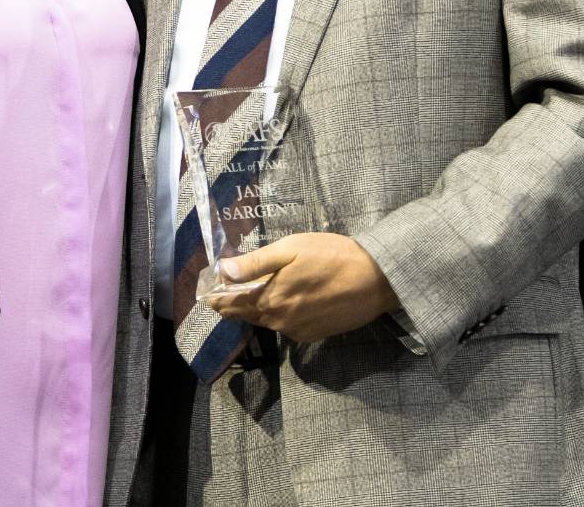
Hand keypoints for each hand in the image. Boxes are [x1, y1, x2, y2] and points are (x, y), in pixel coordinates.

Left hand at [204, 232, 399, 342]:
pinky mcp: (315, 334)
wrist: (377, 280)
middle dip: (232, 307)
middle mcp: (280, 320)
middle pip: (248, 315)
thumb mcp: (292, 249)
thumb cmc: (333, 256)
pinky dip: (279, 316)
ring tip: (248, 299)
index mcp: (271, 299)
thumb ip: (256, 263)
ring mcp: (298, 330)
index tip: (206, 296)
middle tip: (221, 300)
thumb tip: (222, 270)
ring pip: (268, 321)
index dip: (217, 299)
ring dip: (256, 311)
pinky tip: (284, 304)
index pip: (233, 304)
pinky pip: (288, 326)